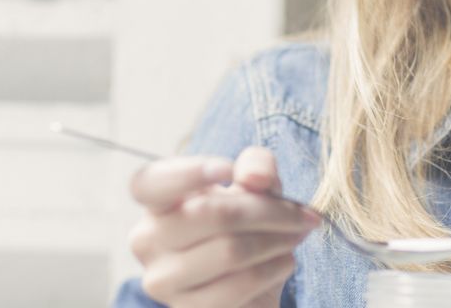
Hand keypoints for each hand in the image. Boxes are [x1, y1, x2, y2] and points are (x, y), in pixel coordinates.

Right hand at [127, 147, 319, 306]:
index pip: (148, 183)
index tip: (228, 170)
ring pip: (230, 251)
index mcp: (156, 201)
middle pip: (210, 214)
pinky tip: (284, 261)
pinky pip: (241, 284)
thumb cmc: (246, 223)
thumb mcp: (255, 184)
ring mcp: (163, 280)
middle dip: (270, 211)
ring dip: (278, 241)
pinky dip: (275, 268)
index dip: (187, 173)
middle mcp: (148, 240)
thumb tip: (255, 178)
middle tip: (303, 215)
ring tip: (296, 236)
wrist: (251, 283)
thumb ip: (256, 165)